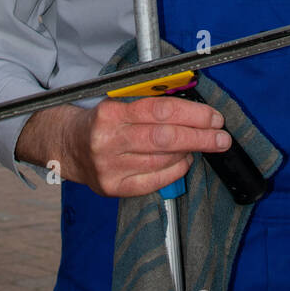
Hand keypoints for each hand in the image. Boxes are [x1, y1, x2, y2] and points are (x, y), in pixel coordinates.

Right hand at [16, 95, 231, 196]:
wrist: (68, 146)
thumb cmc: (102, 122)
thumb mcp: (120, 103)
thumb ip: (152, 104)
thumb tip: (193, 109)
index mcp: (112, 112)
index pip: (160, 111)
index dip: (192, 114)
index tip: (213, 117)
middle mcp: (109, 140)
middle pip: (165, 138)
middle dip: (199, 137)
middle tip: (221, 137)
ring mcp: (110, 166)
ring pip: (162, 160)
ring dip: (189, 153)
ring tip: (202, 146)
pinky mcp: (113, 187)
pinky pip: (154, 181)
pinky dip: (175, 171)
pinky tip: (184, 162)